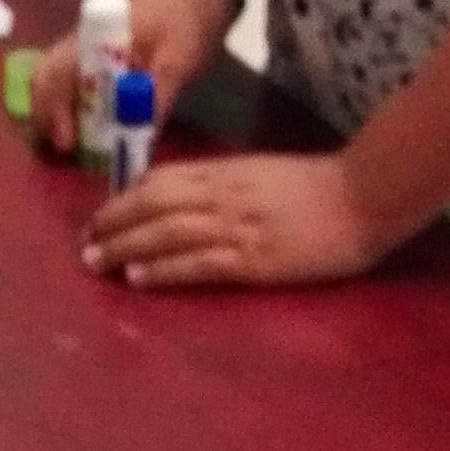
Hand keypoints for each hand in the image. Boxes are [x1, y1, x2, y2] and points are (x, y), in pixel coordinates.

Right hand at [28, 0, 229, 156]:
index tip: (65, 141)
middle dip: (47, 115)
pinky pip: (75, 84)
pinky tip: (87, 131)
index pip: (57, 70)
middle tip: (63, 150)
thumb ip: (160, 92)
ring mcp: (90, 49)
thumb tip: (144, 137)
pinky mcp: (101, 58)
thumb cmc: (187, 19)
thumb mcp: (179, 56)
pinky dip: (73, 108)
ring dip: (57, 113)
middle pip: (46, 77)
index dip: (54, 107)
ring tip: (72, 146)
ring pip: (55, 82)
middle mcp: (84, 41)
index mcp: (96, 35)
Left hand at [87, 147, 388, 289]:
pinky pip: (199, 263)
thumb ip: (224, 184)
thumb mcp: (262, 174)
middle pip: (153, 206)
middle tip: (84, 244)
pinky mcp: (255, 259)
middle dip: (113, 224)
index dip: (123, 199)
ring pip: (167, 233)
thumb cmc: (319, 187)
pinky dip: (164, 269)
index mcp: (226, 173)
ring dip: (125, 247)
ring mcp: (238, 227)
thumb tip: (182, 198)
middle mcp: (223, 197)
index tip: (100, 216)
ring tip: (96, 263)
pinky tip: (138, 278)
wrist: (365, 196)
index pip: (161, 181)